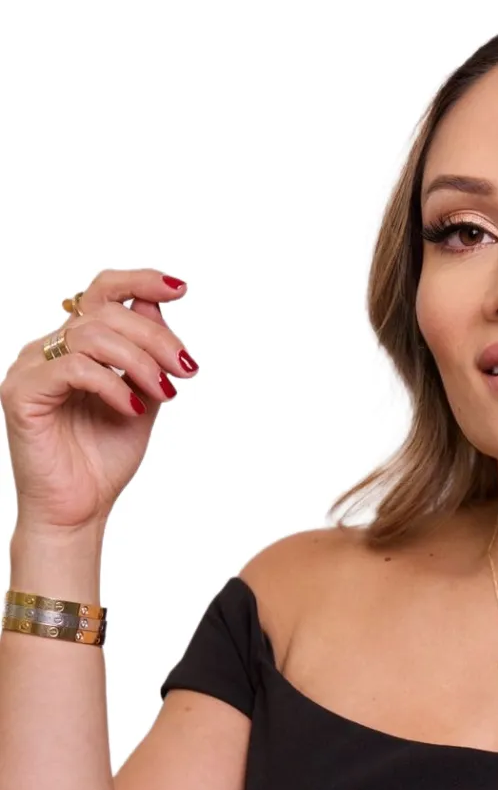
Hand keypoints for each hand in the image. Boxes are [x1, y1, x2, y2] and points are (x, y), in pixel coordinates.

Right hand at [0, 269, 197, 534]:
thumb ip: (147, 355)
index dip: (141, 282)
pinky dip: (113, 384)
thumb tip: (157, 304)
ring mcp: (31, 368)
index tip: (182, 288)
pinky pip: (74, 369)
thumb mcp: (144, 395)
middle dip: (157, 338)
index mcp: (76, 345)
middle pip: (106, 313)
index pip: (103, 293)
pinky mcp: (21, 393)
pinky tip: (134, 407)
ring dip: (140, 361)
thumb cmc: (106, 455)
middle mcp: (49, 349)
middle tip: (185, 370)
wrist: (81, 507)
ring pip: (92, 336)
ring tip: (165, 392)